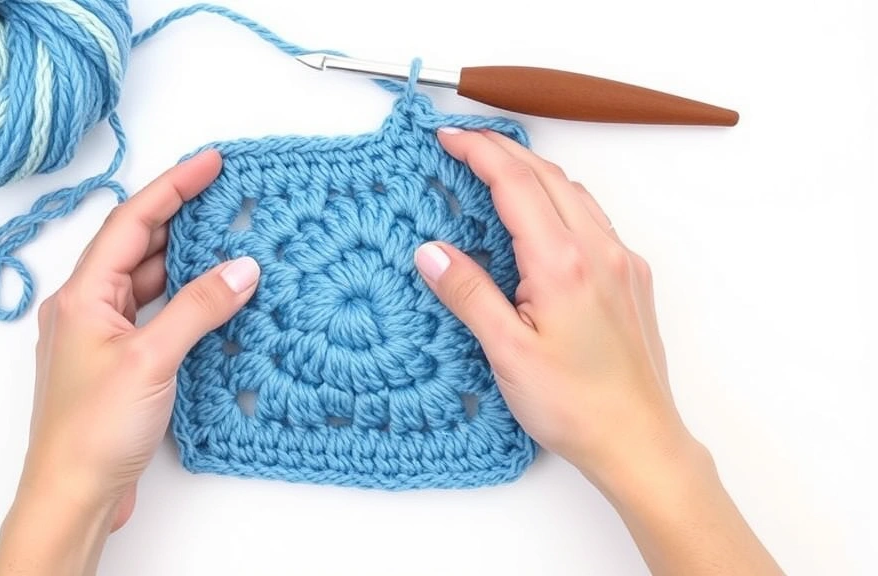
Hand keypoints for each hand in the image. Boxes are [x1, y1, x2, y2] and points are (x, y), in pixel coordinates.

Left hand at [0, 150, 261, 575]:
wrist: (73, 494)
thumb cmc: (93, 430)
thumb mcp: (151, 359)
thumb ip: (198, 308)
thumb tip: (242, 268)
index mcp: (82, 294)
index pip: (132, 222)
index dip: (173, 186)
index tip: (212, 162)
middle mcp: (88, 307)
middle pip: (139, 245)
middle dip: (182, 215)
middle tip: (226, 192)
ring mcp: (103, 336)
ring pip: (149, 280)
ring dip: (186, 259)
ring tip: (229, 236)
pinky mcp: (120, 363)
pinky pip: (155, 313)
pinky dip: (184, 299)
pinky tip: (213, 297)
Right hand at [415, 128, 782, 575]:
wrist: (639, 440)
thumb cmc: (576, 406)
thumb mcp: (507, 353)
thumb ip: (469, 294)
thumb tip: (432, 252)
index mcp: (564, 264)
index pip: (516, 183)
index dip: (479, 152)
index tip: (447, 138)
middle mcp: (599, 251)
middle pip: (546, 174)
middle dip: (502, 149)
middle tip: (463, 143)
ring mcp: (621, 262)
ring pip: (573, 191)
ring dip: (533, 170)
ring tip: (495, 169)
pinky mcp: (631, 278)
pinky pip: (592, 217)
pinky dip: (558, 198)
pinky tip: (540, 215)